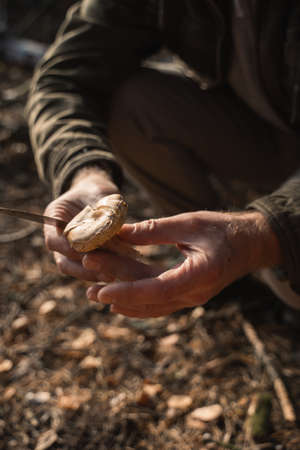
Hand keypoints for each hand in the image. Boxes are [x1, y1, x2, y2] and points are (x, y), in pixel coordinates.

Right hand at [44, 167, 119, 280]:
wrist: (96, 194)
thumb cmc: (97, 191)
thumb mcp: (101, 196)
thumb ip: (104, 212)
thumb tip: (118, 233)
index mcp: (53, 217)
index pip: (54, 240)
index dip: (70, 249)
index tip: (88, 253)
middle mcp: (56, 237)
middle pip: (63, 261)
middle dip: (83, 267)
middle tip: (103, 271)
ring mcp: (66, 250)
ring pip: (73, 269)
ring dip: (91, 274)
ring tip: (110, 276)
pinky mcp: (82, 257)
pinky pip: (86, 269)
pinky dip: (98, 273)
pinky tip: (114, 274)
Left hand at [86, 210, 281, 316]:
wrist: (250, 244)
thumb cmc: (224, 230)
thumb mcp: (190, 223)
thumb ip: (155, 230)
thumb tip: (120, 232)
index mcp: (198, 276)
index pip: (157, 290)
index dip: (128, 291)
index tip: (103, 291)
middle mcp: (195, 294)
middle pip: (150, 299)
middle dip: (118, 293)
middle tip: (88, 290)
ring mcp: (192, 297)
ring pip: (152, 305)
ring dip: (124, 301)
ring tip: (95, 295)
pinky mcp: (188, 294)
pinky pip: (159, 302)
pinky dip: (138, 301)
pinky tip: (119, 299)